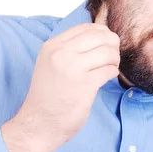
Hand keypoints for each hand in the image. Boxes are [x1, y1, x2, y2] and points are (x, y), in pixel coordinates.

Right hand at [1, 23, 119, 151]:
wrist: (39, 123)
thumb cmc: (49, 94)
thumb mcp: (51, 63)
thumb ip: (70, 48)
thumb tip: (102, 36)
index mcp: (52, 46)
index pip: (86, 28)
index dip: (102, 33)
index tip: (105, 44)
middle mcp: (61, 53)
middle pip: (100, 36)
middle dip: (112, 45)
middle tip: (112, 57)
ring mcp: (72, 69)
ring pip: (108, 52)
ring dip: (114, 60)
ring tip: (110, 68)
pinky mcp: (84, 85)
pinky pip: (109, 70)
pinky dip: (112, 73)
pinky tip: (106, 78)